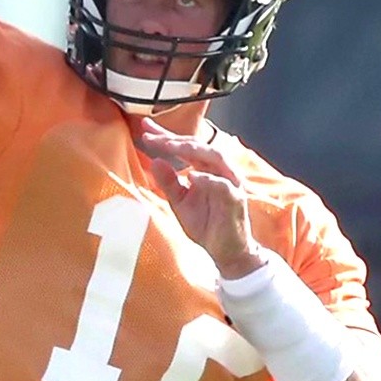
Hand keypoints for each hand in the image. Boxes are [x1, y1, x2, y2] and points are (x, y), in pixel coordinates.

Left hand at [135, 121, 264, 277]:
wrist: (226, 251)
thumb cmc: (206, 225)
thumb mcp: (179, 203)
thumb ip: (168, 183)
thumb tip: (155, 161)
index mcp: (205, 169)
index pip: (185, 147)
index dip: (165, 136)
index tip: (145, 129)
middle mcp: (219, 171)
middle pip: (198, 146)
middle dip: (174, 139)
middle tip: (152, 136)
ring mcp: (229, 183)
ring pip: (214, 157)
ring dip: (191, 150)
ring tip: (169, 145)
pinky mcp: (236, 199)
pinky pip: (223, 185)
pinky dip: (208, 180)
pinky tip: (192, 176)